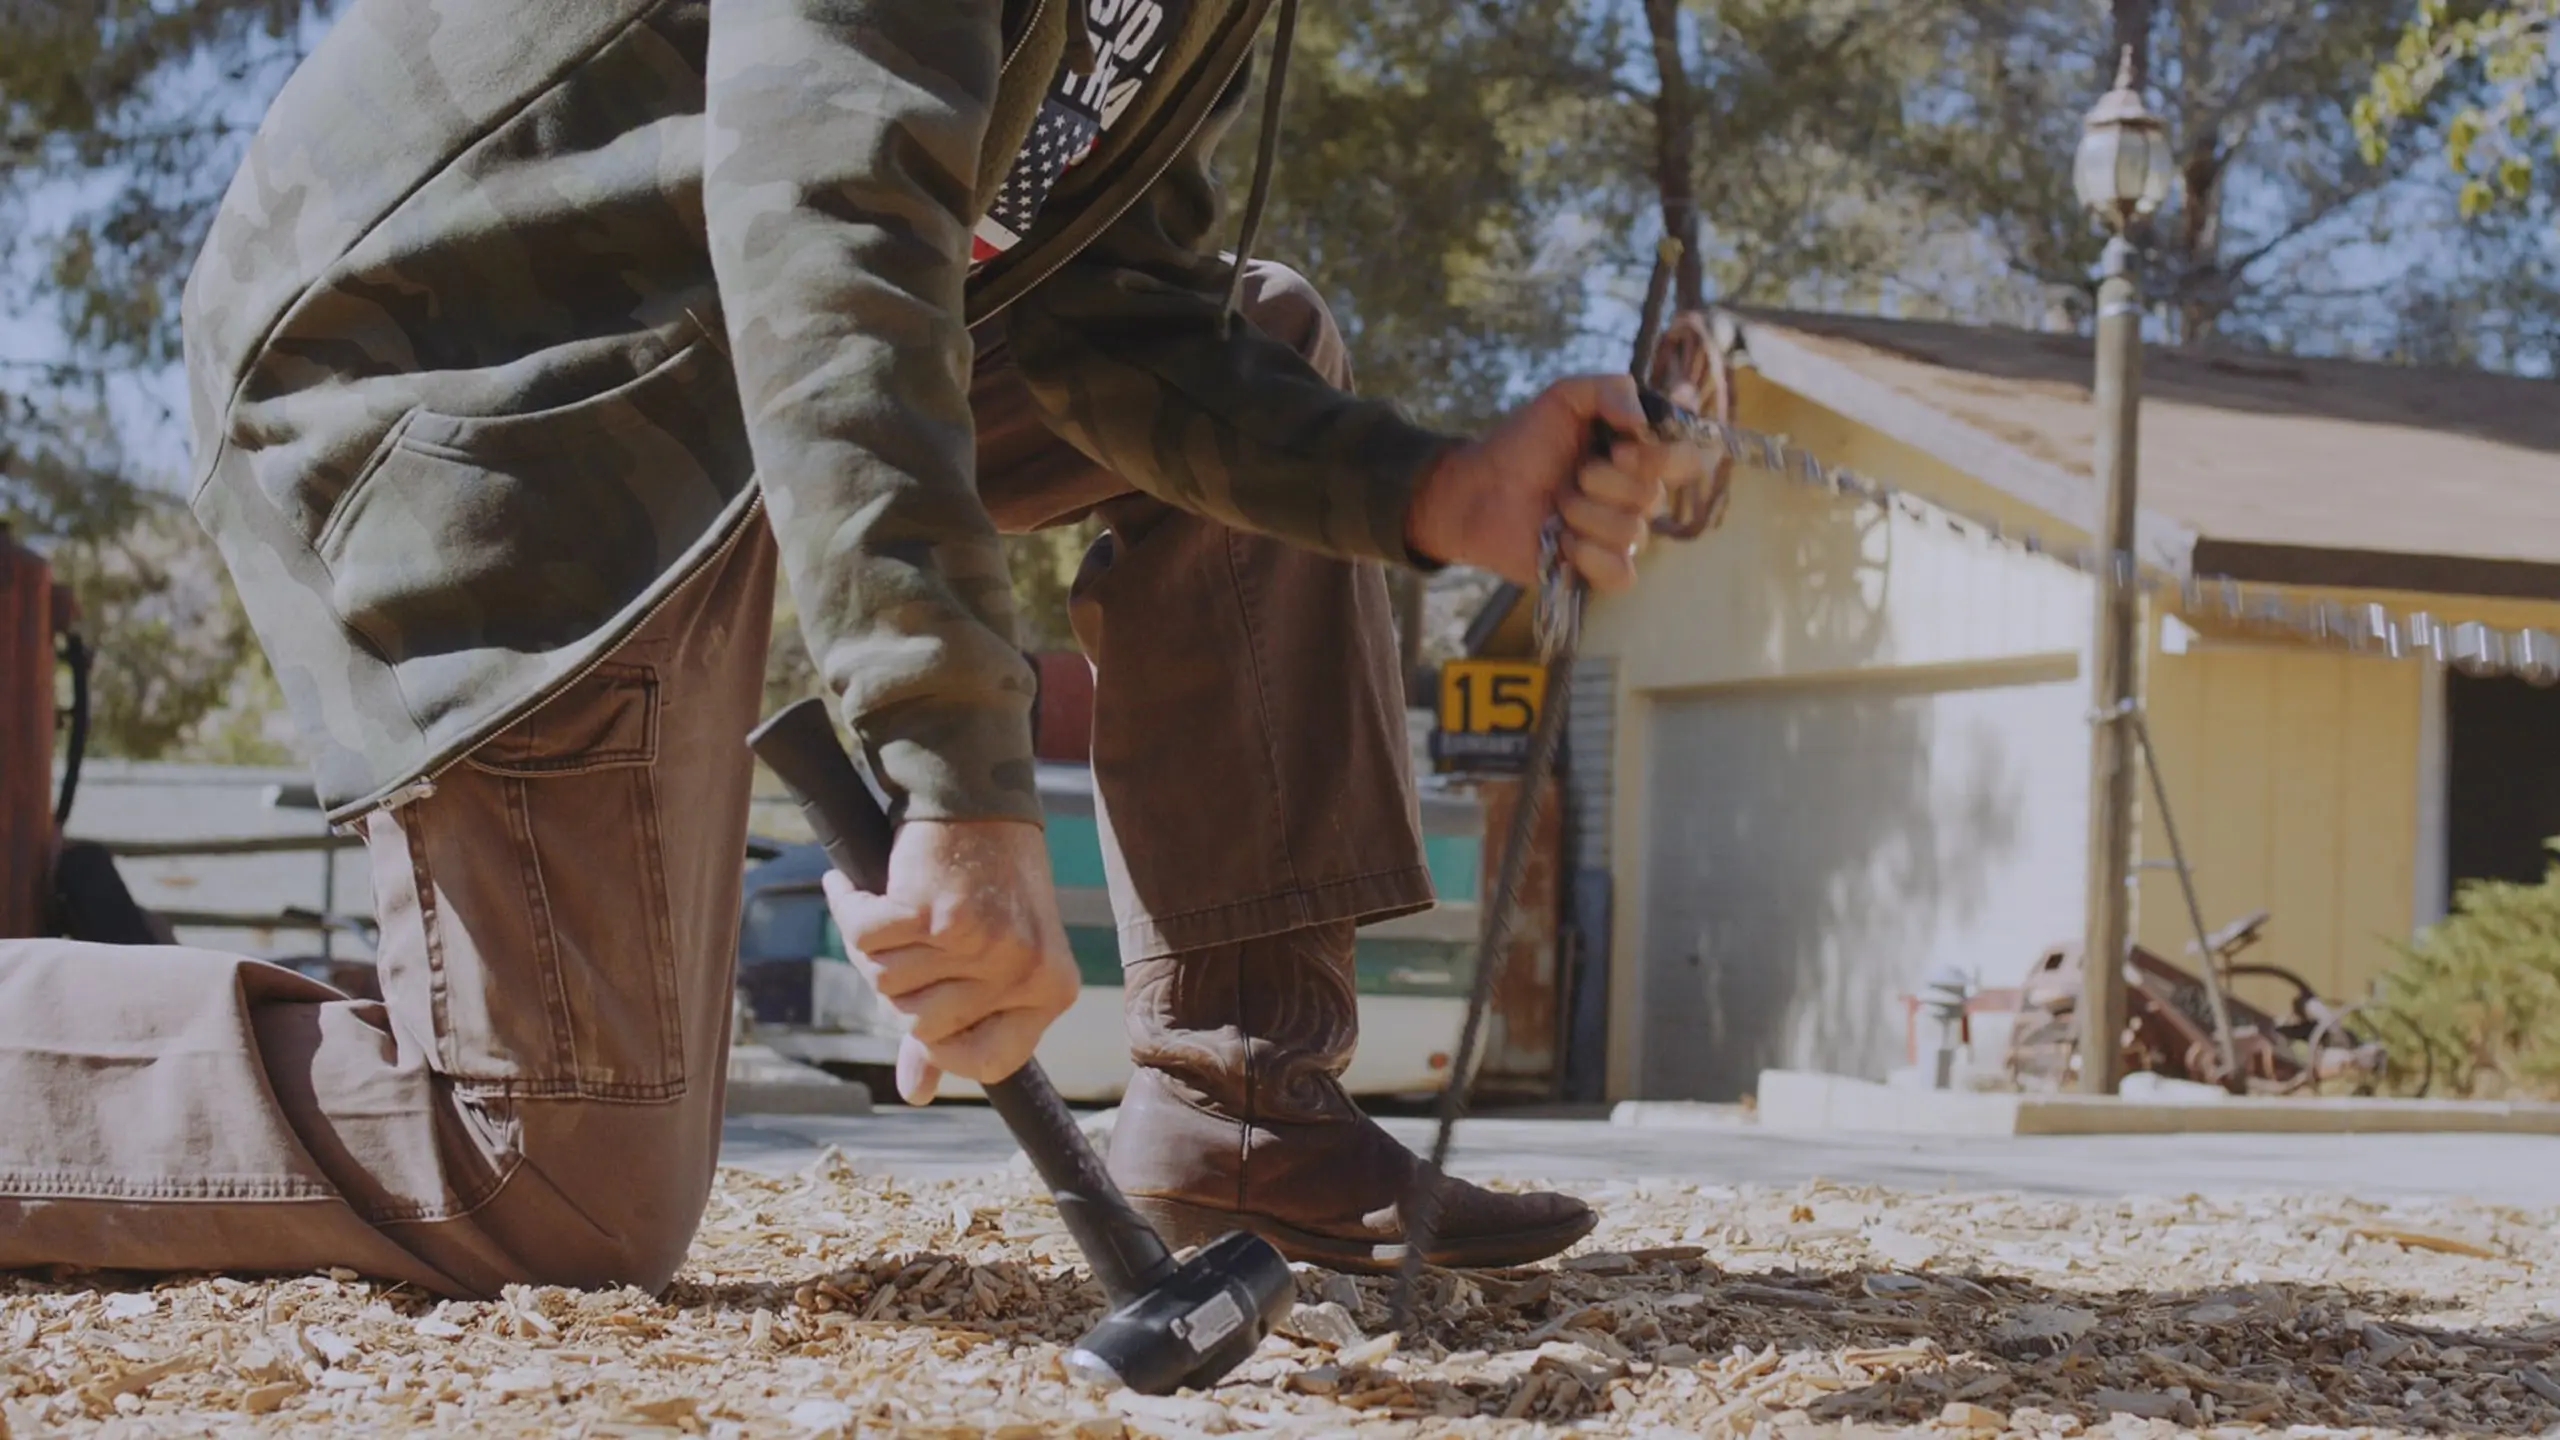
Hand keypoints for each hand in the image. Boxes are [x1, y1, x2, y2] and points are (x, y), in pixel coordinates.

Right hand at [820, 819, 1078, 1105]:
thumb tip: (914, 1093)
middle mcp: (1021, 972)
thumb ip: (955, 1031)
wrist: (981, 799)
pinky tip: (854, 889)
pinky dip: (850, 908)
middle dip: (898, 987)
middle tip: (905, 941)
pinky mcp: (934, 912)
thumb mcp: (993, 962)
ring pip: (887, 983)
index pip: (991, 1063)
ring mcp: (981, 943)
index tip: (928, 1022)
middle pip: (921, 1023)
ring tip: (893, 909)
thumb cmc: (989, 885)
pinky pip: (865, 940)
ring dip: (873, 947)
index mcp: (1050, 991)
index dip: (947, 1050)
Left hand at [1403, 374, 1702, 592]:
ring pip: (1632, 533)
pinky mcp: (1598, 569)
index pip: (1687, 460)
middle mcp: (1636, 496)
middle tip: (1569, 477)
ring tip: (1556, 507)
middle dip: (1602, 482)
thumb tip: (1643, 421)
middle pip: (1653, 497)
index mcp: (1639, 455)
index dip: (1660, 457)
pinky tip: (1563, 542)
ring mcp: (1618, 535)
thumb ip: (1612, 390)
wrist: (1478, 487)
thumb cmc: (1522, 442)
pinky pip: (1622, 574)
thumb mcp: (1565, 397)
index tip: (1619, 448)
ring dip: (1583, 515)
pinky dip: (1591, 558)